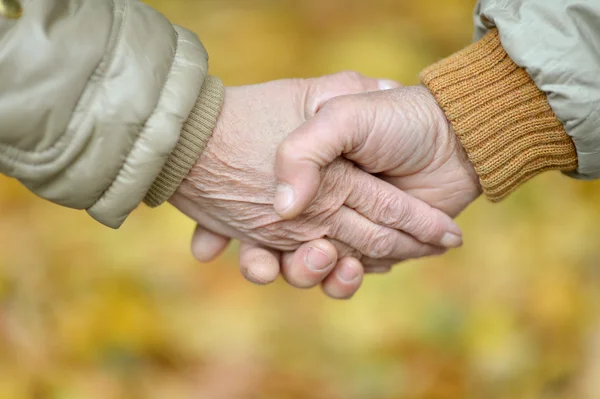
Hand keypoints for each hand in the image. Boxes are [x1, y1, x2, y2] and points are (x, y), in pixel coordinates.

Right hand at [170, 74, 462, 296]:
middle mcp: (317, 204)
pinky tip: (349, 268)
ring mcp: (343, 229)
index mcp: (304, 174)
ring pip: (307, 268)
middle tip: (265, 262)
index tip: (204, 248)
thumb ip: (304, 153)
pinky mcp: (371, 251)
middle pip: (272, 246)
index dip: (221, 228)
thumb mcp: (338, 114)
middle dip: (260, 263)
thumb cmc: (394, 120)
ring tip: (324, 258)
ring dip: (305, 275)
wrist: (451, 135)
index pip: (253, 206)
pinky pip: (345, 275)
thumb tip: (284, 208)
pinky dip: (341, 280)